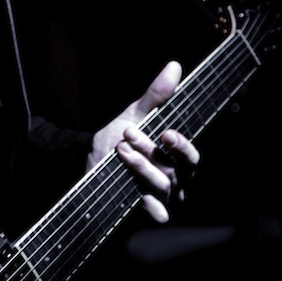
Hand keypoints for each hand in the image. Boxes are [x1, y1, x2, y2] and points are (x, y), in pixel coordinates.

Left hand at [86, 60, 199, 222]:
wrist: (90, 158)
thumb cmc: (120, 135)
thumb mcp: (136, 113)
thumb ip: (156, 95)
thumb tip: (174, 66)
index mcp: (176, 157)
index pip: (191, 156)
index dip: (182, 146)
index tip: (166, 133)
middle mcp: (175, 179)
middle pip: (176, 172)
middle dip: (152, 152)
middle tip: (129, 133)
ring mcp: (161, 197)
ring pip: (163, 186)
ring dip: (140, 166)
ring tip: (120, 148)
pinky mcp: (146, 211)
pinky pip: (158, 214)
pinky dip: (149, 203)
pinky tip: (136, 192)